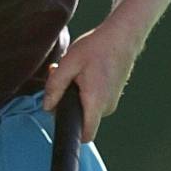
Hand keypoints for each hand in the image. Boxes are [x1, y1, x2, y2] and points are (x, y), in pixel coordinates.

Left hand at [41, 16, 145, 139]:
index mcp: (95, 102)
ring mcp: (112, 101)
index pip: (85, 135)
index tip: (59, 115)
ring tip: (72, 72)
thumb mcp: (69, 63)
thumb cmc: (97, 47)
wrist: (123, 35)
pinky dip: (84, 91)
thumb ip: (55, 87)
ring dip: (75, 95)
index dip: (70, 131)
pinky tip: (82, 73)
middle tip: (60, 79)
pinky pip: (94, 101)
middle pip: (82, 119)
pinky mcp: (113, 95)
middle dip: (66, 104)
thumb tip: (47, 107)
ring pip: (87, 109)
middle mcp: (107, 106)